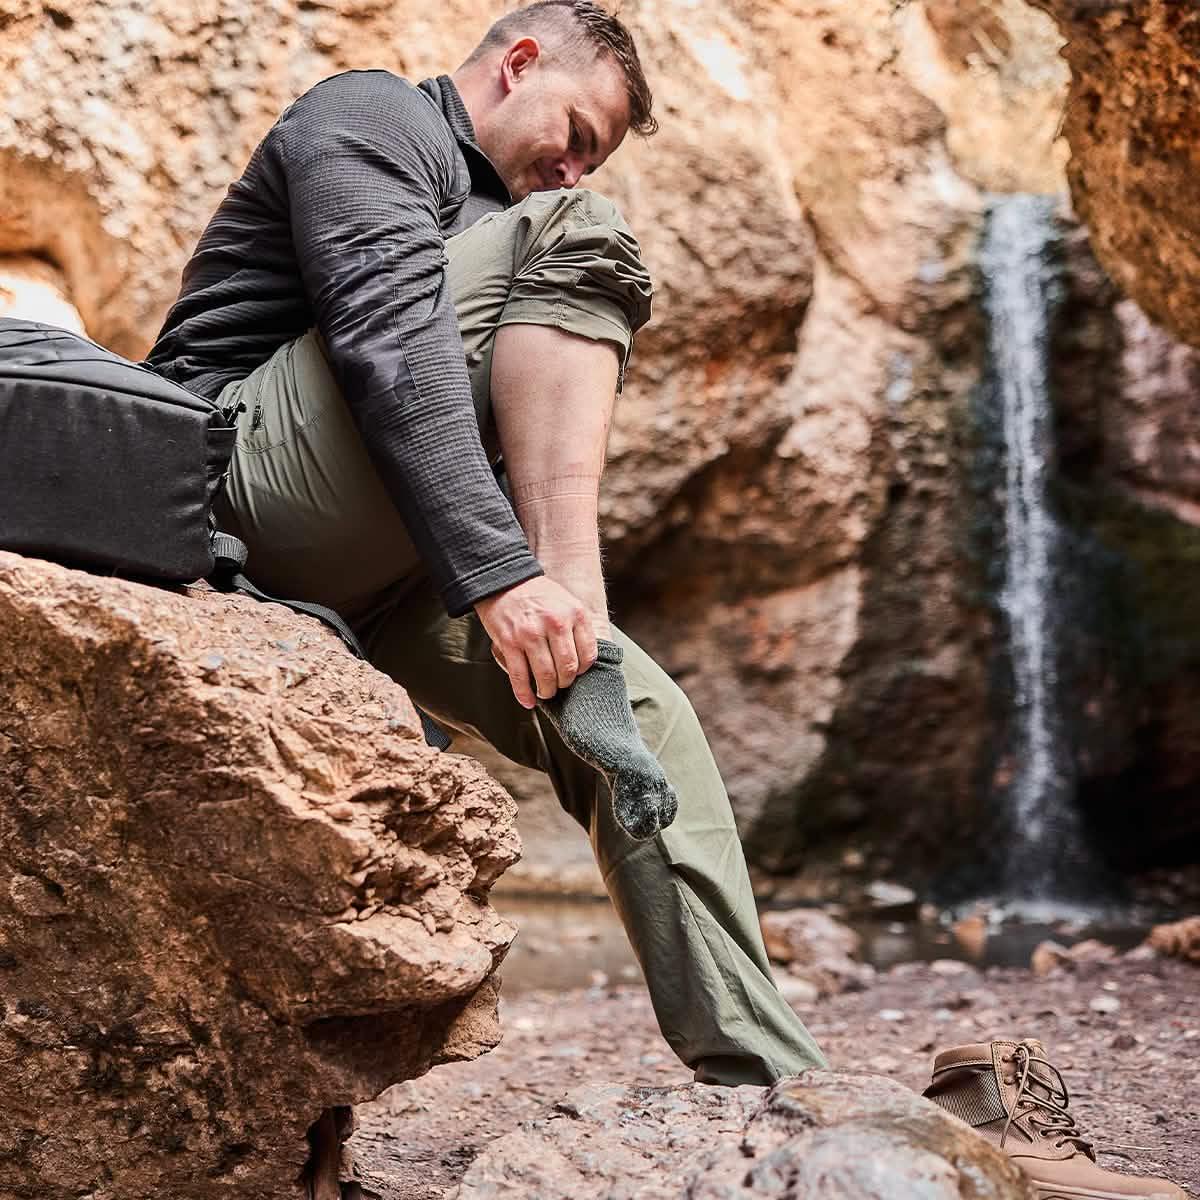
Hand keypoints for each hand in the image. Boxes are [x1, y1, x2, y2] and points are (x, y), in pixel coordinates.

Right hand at [474, 577, 598, 708]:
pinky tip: (528, 700)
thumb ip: (578, 627)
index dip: (583, 670)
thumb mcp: (567, 602)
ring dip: (547, 691)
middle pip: (568, 669)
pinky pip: (519, 676)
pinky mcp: (509, 642)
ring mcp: (530, 634)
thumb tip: (585, 660)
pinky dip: (524, 693)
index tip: (576, 673)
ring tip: (545, 692)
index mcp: (574, 613)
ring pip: (545, 676)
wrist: (504, 580)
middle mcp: (555, 624)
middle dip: (564, 684)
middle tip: (560, 685)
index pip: (588, 655)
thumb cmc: (537, 594)